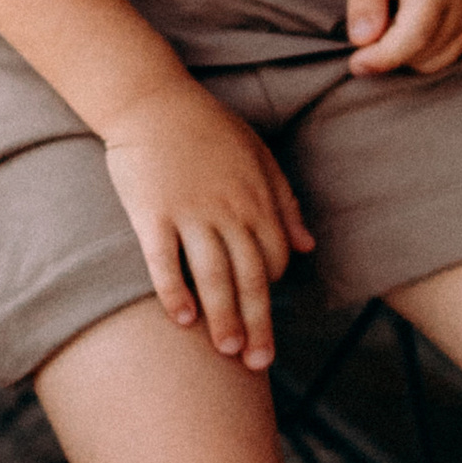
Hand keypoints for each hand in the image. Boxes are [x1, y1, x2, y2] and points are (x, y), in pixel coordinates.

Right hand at [101, 75, 312, 366]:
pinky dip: (175, 292)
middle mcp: (229, 210)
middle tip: (260, 363)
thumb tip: (308, 246)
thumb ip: (285, 201)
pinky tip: (182, 320)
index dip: (272, 290)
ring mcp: (190, 213)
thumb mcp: (259, 155)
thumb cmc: (207, 127)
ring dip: (223, 318)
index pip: (275, 258)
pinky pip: (165, 261)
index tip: (262, 314)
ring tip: (228, 352)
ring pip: (213, 276)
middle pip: (250, 278)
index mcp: (258, 198)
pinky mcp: (152, 213)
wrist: (152, 99)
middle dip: (258, 324)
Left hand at [345, 0, 461, 75]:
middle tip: (380, 13)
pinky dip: (425, 48)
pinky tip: (418, 18)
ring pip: (433, 63)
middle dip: (391, 49)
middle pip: (422, 55)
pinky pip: (446, 57)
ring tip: (400, 13)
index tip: (356, 64)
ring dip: (408, 50)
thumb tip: (362, 40)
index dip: (382, 58)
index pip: (414, 38)